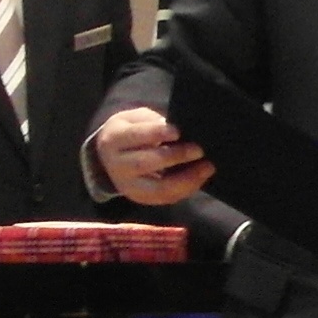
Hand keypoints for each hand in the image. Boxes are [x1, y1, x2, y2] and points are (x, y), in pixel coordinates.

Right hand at [94, 107, 212, 205]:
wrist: (110, 156)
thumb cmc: (132, 131)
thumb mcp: (135, 119)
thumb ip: (153, 122)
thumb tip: (180, 128)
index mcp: (113, 139)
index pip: (134, 136)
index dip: (156, 133)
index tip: (178, 131)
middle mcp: (117, 165)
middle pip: (144, 163)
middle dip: (174, 156)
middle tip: (199, 150)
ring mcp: (128, 185)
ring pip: (157, 187)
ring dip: (186, 179)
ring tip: (207, 167)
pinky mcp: (141, 198)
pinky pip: (165, 197)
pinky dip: (186, 189)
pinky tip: (201, 178)